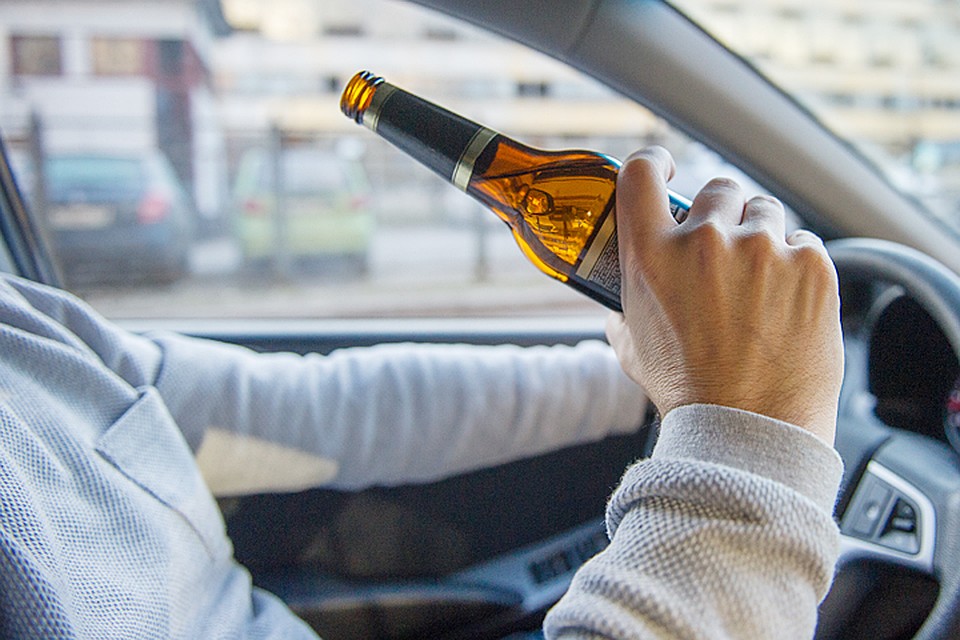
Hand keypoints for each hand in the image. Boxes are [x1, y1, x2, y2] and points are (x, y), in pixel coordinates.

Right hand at [606, 147, 842, 442]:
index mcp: (651, 256)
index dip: (655, 164)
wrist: (750, 428)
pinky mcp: (811, 264)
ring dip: (760, 238)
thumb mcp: (633, 348)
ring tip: (759, 286)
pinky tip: (786, 303)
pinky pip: (803, 243)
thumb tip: (621, 306)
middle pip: (717, 190)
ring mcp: (762, 249)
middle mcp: (704, 242)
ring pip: (765, 213)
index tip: (666, 170)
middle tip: (724, 254)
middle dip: (721, 217)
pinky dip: (795, 265)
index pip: (642, 173)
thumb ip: (625, 310)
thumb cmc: (688, 393)